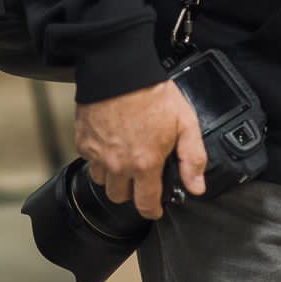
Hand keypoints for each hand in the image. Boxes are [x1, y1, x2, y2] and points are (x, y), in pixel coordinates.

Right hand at [74, 79, 206, 219]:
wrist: (120, 70)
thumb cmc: (153, 93)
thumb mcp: (185, 122)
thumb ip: (192, 157)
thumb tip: (197, 187)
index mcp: (144, 163)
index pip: (146, 204)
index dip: (153, 210)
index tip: (156, 208)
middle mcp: (118, 165)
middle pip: (120, 197)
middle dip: (133, 193)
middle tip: (142, 178)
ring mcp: (98, 155)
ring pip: (103, 182)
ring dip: (114, 177)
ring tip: (126, 161)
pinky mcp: (83, 142)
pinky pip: (90, 162)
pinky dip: (100, 159)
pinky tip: (111, 145)